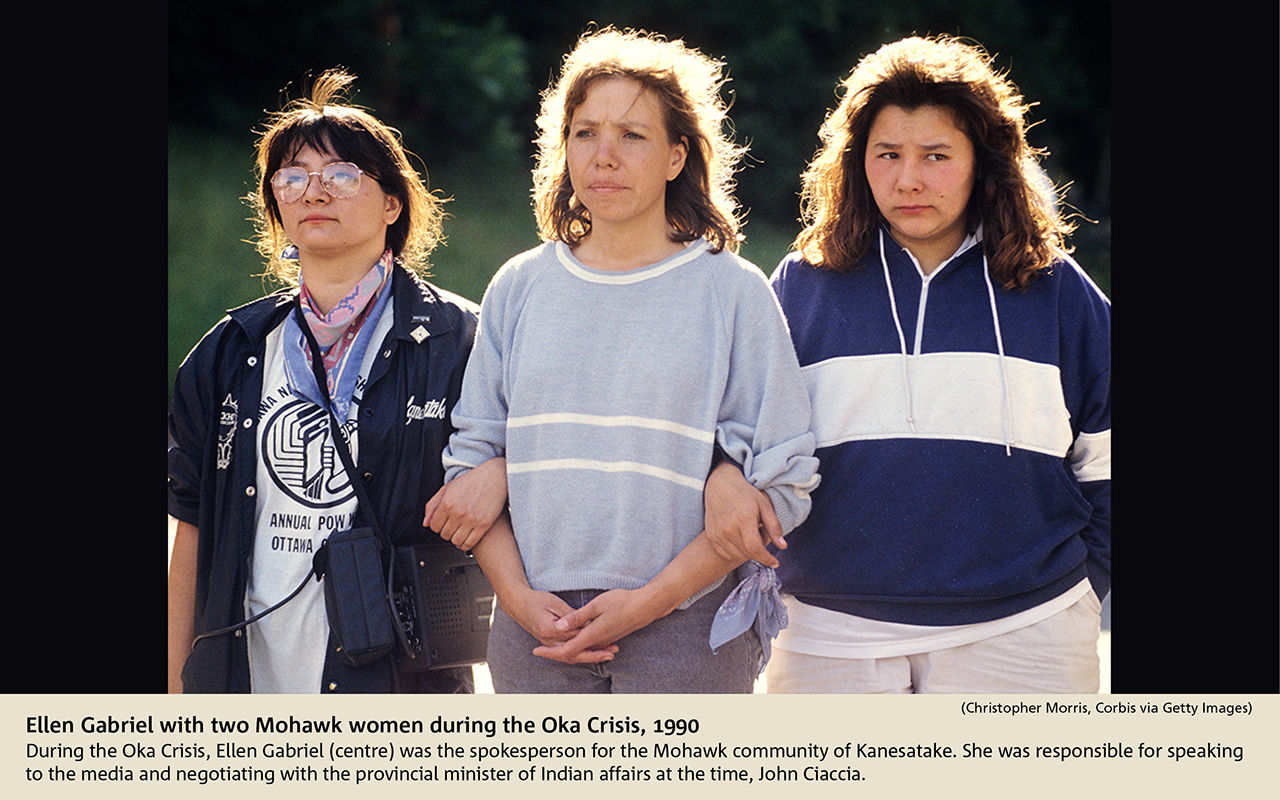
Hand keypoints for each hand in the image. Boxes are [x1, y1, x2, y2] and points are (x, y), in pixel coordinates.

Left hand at [424, 457, 506, 549]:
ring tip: (459, 532)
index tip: (443, 523)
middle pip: (444, 535)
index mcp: (447, 503)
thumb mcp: (448, 488)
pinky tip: (466, 538)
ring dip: (455, 538)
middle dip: (446, 532)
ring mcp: (471, 520)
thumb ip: (433, 505)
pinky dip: (465, 545)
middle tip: (452, 526)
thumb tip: (426, 523)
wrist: (495, 477)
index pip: (434, 526)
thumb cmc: (472, 481)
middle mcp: (458, 513)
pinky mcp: (483, 525)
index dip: (437, 526)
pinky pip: (469, 543)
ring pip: (455, 541)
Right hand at [507, 588, 618, 663]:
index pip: (574, 637)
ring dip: (588, 657)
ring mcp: (548, 643)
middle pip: (574, 653)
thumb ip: (571, 615)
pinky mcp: (549, 643)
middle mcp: (548, 640)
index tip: (608, 637)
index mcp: (549, 629)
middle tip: (611, 653)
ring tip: (607, 654)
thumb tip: (586, 623)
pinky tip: (592, 653)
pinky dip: (579, 654)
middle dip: (594, 655)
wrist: (518, 603)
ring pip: (570, 656)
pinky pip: (566, 653)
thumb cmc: (536, 600)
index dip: (591, 637)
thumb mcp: (555, 603)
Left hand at [532, 588, 658, 663]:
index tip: (535, 651)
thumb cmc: (622, 602)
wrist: (645, 607)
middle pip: (572, 655)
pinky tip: (573, 639)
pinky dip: (577, 646)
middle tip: (538, 651)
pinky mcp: (609, 637)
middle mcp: (597, 642)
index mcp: (592, 635)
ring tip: (550, 646)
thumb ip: (577, 617)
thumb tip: (559, 627)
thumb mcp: (596, 606)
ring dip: (566, 650)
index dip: (549, 652)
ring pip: (581, 651)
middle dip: (554, 654)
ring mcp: (604, 641)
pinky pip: (589, 647)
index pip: (566, 651)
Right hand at [703, 461, 784, 566]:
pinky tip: (739, 540)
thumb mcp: (764, 505)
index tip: (775, 563)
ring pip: (736, 556)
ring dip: (747, 553)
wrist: (719, 485)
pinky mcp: (711, 536)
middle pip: (747, 554)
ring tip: (750, 537)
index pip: (755, 549)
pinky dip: (735, 552)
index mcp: (744, 520)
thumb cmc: (744, 493)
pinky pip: (726, 553)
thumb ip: (774, 527)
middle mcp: (728, 529)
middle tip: (761, 539)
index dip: (767, 559)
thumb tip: (783, 546)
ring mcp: (717, 533)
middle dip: (759, 553)